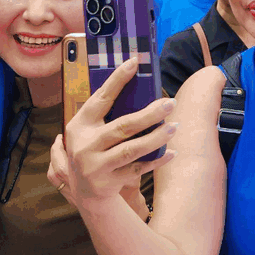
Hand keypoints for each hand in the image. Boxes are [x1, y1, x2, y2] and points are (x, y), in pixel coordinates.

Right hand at [47, 57, 175, 210]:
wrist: (84, 192)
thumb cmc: (93, 150)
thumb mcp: (90, 131)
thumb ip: (106, 113)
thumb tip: (137, 87)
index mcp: (80, 125)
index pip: (101, 98)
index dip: (117, 79)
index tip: (134, 62)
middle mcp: (85, 145)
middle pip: (123, 126)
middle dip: (150, 114)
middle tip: (171, 103)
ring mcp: (95, 166)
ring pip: (132, 149)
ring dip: (156, 138)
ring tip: (174, 126)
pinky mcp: (108, 183)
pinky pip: (138, 169)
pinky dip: (156, 160)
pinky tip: (172, 152)